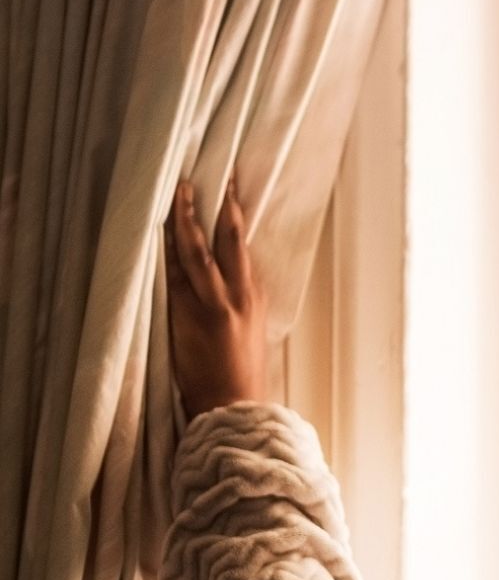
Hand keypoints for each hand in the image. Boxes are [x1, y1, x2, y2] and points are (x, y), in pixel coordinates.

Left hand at [165, 174, 270, 420]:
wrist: (233, 403)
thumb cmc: (239, 373)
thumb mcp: (250, 330)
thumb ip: (238, 301)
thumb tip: (225, 279)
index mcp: (255, 296)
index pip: (243, 247)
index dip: (235, 217)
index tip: (230, 191)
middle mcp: (240, 293)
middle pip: (229, 239)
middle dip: (220, 205)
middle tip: (209, 176)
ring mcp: (215, 302)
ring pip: (200, 249)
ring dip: (189, 218)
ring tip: (180, 191)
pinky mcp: (191, 314)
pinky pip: (177, 273)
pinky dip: (170, 248)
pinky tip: (162, 230)